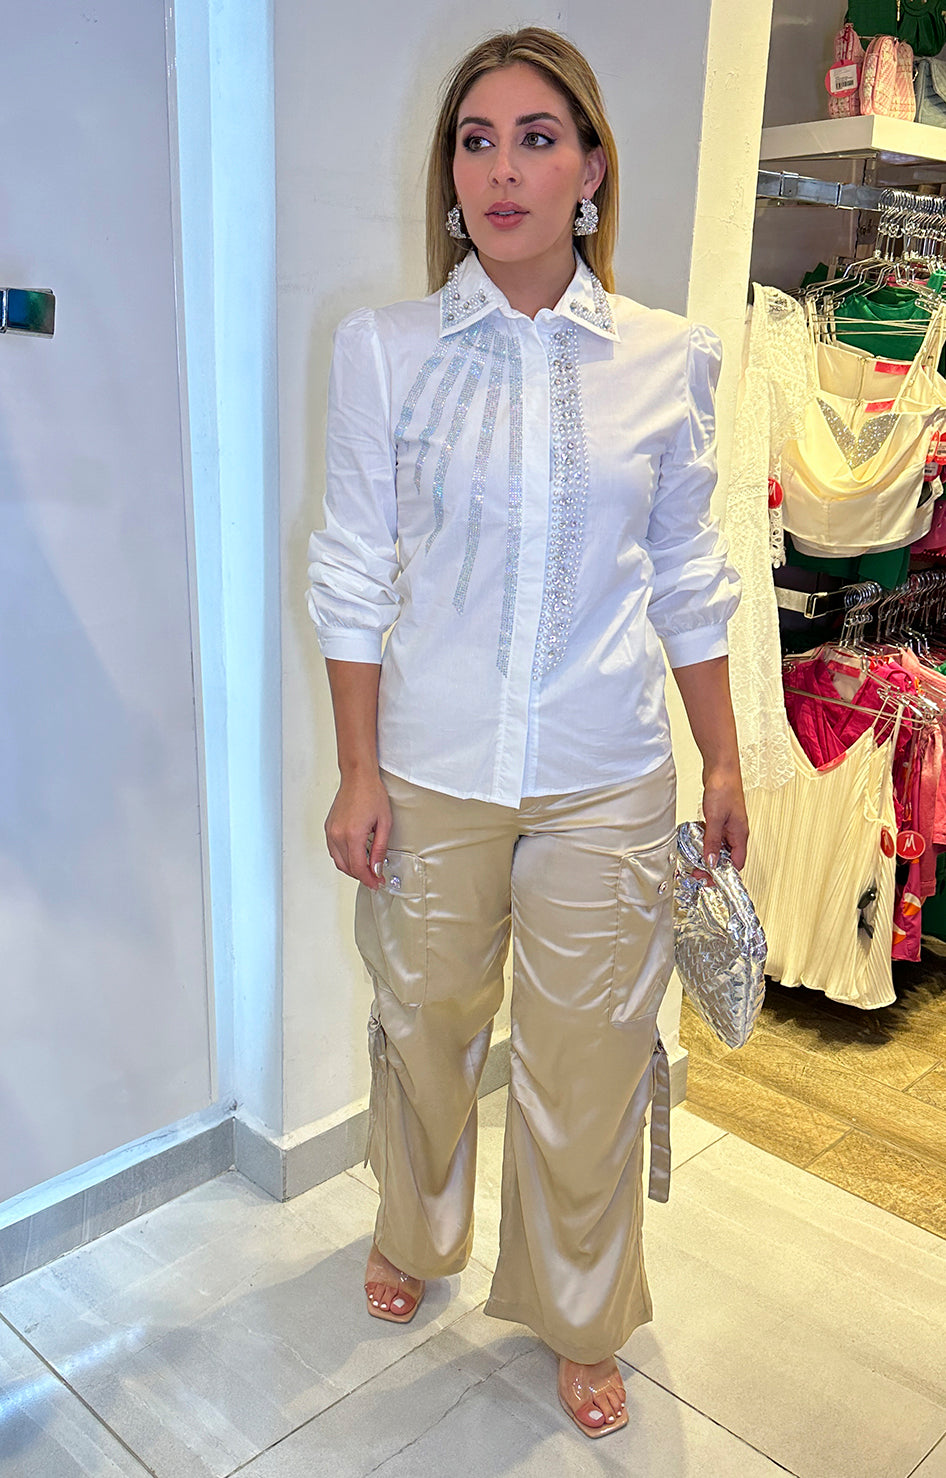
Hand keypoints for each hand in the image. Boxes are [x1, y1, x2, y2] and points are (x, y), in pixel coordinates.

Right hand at [325, 772, 391, 888]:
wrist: (358, 778)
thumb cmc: (371, 795)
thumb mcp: (384, 824)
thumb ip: (379, 849)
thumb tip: (376, 868)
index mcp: (353, 834)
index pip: (358, 867)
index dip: (369, 879)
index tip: (376, 883)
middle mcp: (338, 835)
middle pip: (347, 867)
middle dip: (362, 876)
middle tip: (375, 878)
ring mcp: (331, 832)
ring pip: (338, 862)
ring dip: (352, 869)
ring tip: (367, 869)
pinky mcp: (329, 828)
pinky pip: (334, 851)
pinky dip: (344, 859)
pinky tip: (355, 857)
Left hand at [700, 766, 748, 871]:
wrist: (721, 768)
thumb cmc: (724, 788)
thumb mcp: (715, 819)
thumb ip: (712, 841)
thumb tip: (711, 861)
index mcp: (740, 834)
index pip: (735, 864)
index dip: (723, 874)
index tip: (709, 879)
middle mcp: (736, 832)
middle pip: (727, 857)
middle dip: (713, 866)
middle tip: (698, 871)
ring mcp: (728, 825)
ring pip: (719, 847)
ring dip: (708, 853)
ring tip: (695, 858)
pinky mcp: (720, 818)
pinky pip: (713, 836)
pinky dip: (705, 841)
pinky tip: (696, 840)